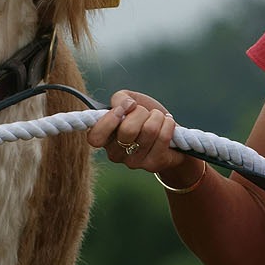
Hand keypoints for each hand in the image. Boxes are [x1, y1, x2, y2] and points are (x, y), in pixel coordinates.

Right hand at [85, 89, 201, 186]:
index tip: (125, 108)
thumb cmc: (144, 116)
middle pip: (128, 130)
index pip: (95, 137)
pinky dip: (169, 124)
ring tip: (158, 118)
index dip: (109, 120)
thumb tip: (126, 105)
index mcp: (104, 138)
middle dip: (141, 112)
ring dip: (157, 116)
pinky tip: (167, 124)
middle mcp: (115, 154)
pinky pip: (163, 137)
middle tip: (145, 113)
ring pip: (149, 130)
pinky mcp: (153, 165)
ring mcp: (134, 162)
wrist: (169, 133)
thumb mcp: (128, 101)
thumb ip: (119, 98)